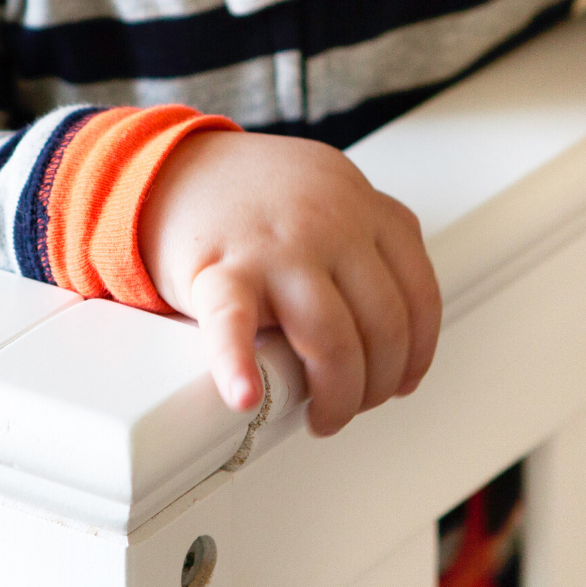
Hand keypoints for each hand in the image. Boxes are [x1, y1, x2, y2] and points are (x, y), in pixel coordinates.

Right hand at [138, 130, 440, 436]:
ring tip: (322, 417)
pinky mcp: (219, 271)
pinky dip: (238, 368)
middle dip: (376, 383)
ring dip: (336, 398)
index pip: (419, 291)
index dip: (417, 351)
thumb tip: (400, 318)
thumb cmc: (249, 196)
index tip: (404, 379)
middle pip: (384, 324)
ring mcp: (275, 247)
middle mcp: (329, 223)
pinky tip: (245, 395)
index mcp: (360, 205)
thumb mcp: (328, 188)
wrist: (166, 169)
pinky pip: (233, 327)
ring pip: (333, 340)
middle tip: (356, 403)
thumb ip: (369, 233)